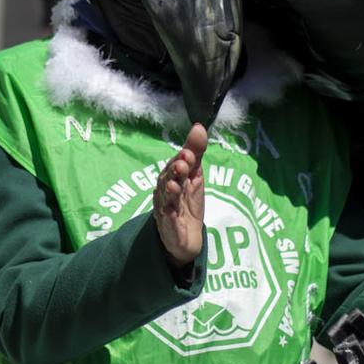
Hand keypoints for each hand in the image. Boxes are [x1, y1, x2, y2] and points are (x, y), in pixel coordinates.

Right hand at [153, 124, 207, 265]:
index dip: (182, 160)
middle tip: (183, 165)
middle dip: (175, 173)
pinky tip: (172, 213)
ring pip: (166, 200)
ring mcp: (165, 210)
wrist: (186, 236)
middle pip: (168, 180)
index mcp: (172, 178)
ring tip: (175, 186)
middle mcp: (165, 192)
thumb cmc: (187, 202)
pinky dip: (170, 218)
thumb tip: (198, 126)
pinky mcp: (169, 228)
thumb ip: (196, 152)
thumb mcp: (195, 176)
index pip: (175, 165)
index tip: (189, 153)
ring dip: (170, 192)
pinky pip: (169, 222)